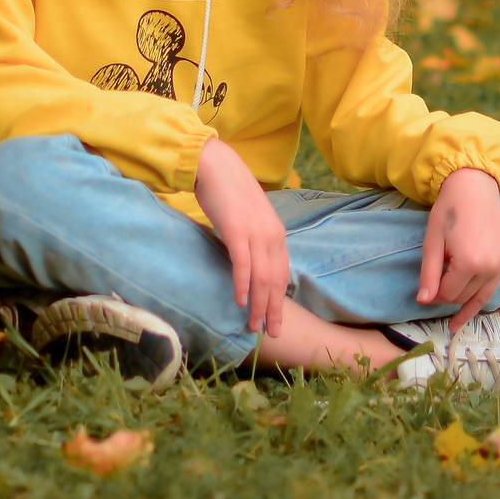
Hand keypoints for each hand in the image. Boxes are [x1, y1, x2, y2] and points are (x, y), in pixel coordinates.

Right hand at [194, 138, 288, 336]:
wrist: (217, 165)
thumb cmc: (229, 193)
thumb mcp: (250, 220)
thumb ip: (254, 241)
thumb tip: (249, 265)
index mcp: (276, 234)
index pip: (282, 275)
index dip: (280, 300)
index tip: (275, 321)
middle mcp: (271, 235)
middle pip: (276, 281)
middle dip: (273, 310)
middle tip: (269, 333)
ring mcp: (255, 233)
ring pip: (262, 278)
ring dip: (258, 305)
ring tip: (253, 326)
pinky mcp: (236, 230)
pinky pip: (242, 264)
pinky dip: (243, 285)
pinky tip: (240, 301)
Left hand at [416, 168, 499, 333]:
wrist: (472, 186)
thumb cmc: (448, 211)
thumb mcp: (432, 241)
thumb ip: (429, 273)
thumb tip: (423, 301)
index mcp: (469, 263)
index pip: (449, 294)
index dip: (435, 295)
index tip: (427, 290)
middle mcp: (490, 266)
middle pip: (466, 296)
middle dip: (450, 298)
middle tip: (436, 294)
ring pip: (485, 295)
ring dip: (472, 310)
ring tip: (457, 325)